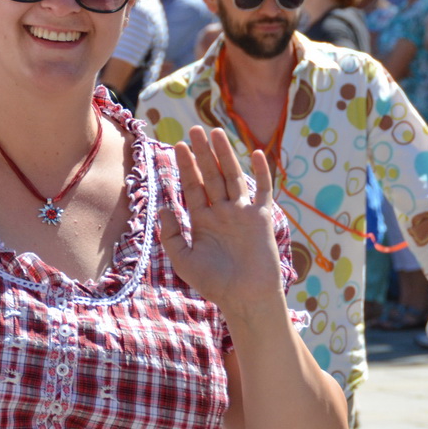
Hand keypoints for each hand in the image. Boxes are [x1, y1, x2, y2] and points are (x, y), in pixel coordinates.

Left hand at [161, 126, 286, 314]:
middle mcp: (223, 212)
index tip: (178, 146)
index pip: (193, 187)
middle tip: (194, 130)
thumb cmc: (214, 283)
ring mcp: (243, 213)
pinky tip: (257, 153)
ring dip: (225, 154)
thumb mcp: (184, 259)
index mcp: (203, 220)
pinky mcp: (262, 218)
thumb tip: (164, 208)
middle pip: (211, 175)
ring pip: (233, 176)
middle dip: (202, 153)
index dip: (186, 166)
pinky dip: (262, 173)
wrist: (245, 299)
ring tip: (215, 132)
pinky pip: (263, 190)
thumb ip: (172, 234)